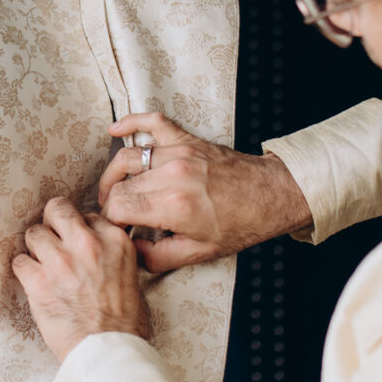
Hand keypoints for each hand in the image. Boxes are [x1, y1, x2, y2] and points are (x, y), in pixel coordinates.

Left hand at [11, 197, 150, 363]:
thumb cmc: (126, 324)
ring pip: (33, 233)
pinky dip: (24, 272)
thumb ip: (111, 255)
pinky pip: (19, 262)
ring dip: (36, 249)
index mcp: (114, 241)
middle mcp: (87, 244)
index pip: (87, 215)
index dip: (78, 229)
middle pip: (57, 210)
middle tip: (52, 241)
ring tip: (43, 266)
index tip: (76, 243)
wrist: (109, 352)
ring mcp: (60, 261)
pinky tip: (34, 283)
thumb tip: (96, 252)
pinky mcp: (38, 282)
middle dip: (52, 223)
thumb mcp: (132, 277)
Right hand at [96, 113, 312, 271]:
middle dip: (111, 203)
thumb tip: (132, 250)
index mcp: (175, 205)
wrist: (271, 195)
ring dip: (113, 175)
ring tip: (113, 191)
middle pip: (120, 185)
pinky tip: (115, 130)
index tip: (116, 229)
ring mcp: (179, 152)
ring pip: (127, 157)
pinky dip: (131, 123)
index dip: (110, 221)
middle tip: (116, 217)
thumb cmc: (241, 225)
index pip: (119, 208)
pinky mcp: (187, 140)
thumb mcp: (200, 253)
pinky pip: (153, 123)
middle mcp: (173, 174)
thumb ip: (159, 257)